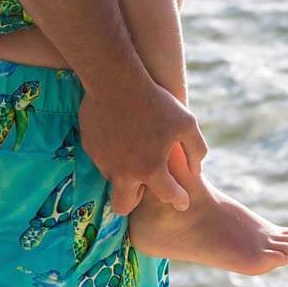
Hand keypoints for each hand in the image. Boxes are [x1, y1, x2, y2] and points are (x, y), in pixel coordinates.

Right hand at [79, 78, 207, 214]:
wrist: (114, 79)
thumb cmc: (155, 99)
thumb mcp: (186, 121)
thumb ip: (196, 149)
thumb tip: (197, 170)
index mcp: (151, 169)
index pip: (168, 196)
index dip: (179, 199)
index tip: (182, 200)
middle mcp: (125, 173)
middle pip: (123, 207)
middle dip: (133, 200)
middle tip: (143, 183)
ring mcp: (104, 162)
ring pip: (113, 180)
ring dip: (123, 172)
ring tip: (132, 148)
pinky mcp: (90, 148)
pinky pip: (101, 159)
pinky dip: (111, 153)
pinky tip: (119, 134)